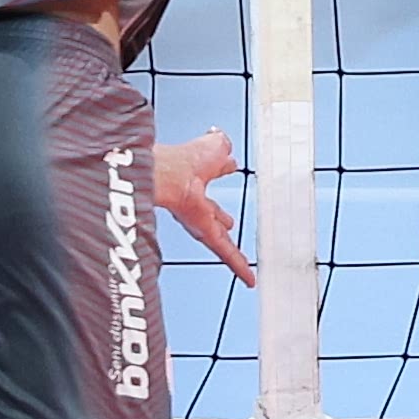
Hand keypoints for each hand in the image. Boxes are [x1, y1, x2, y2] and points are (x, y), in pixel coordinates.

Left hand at [150, 129, 255, 282]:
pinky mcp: (203, 234)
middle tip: (228, 225)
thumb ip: (220, 144)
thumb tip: (222, 139)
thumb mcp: (212, 145)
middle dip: (221, 219)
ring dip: (231, 251)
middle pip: (212, 214)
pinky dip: (237, 266)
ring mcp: (199, 220)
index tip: (228, 171)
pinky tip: (248, 279)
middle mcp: (196, 201)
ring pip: (218, 239)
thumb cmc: (184, 159)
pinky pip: (224, 253)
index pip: (212, 172)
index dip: (221, 173)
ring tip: (241, 265)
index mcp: (198, 176)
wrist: (170, 177)